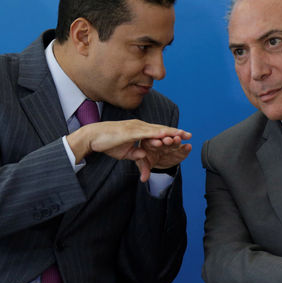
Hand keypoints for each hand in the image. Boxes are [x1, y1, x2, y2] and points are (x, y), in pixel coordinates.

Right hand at [66, 120, 190, 180]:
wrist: (92, 137)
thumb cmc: (107, 143)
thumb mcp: (125, 153)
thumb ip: (136, 154)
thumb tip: (144, 156)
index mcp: (138, 130)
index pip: (157, 132)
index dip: (170, 134)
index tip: (182, 136)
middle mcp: (139, 126)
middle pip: (160, 129)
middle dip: (175, 132)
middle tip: (189, 134)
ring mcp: (135, 128)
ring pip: (156, 130)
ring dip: (170, 132)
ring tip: (182, 135)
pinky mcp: (130, 131)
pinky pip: (147, 133)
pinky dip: (157, 134)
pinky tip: (166, 135)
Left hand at [135, 135, 192, 180]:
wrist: (157, 159)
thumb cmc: (148, 159)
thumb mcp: (144, 164)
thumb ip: (144, 169)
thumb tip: (143, 179)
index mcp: (148, 141)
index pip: (150, 140)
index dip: (154, 142)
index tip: (158, 143)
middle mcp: (159, 139)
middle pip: (163, 137)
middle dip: (167, 139)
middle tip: (170, 140)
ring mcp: (169, 142)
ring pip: (173, 139)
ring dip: (177, 138)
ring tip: (182, 138)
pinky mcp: (178, 147)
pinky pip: (182, 147)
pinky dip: (185, 147)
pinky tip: (189, 147)